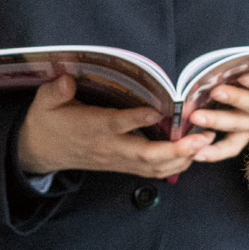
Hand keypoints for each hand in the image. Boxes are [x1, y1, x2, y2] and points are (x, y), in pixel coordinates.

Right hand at [16, 73, 212, 178]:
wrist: (41, 151)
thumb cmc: (47, 122)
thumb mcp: (45, 102)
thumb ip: (55, 91)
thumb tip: (66, 78)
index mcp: (91, 128)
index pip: (117, 125)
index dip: (137, 119)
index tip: (159, 110)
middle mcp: (109, 148)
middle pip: (145, 154)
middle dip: (176, 149)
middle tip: (202, 138)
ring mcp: (117, 160)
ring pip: (153, 167)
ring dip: (182, 158)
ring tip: (206, 143)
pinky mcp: (122, 166)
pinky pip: (152, 171)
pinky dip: (175, 166)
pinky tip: (193, 155)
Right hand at [184, 72, 248, 163]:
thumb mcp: (234, 110)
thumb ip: (213, 112)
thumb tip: (186, 116)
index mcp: (245, 130)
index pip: (230, 146)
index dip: (214, 152)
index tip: (195, 153)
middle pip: (236, 123)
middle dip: (214, 121)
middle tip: (195, 118)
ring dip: (234, 99)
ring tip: (216, 92)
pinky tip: (242, 77)